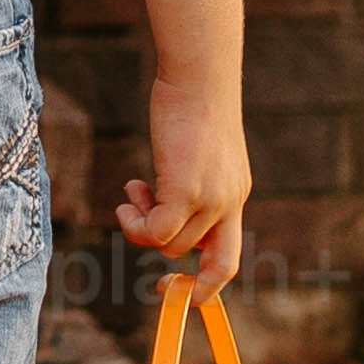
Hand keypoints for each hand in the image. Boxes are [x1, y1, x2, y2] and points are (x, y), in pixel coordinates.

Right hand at [117, 86, 249, 300]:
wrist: (199, 76)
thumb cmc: (193, 102)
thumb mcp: (197, 150)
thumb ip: (188, 180)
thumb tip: (157, 203)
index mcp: (235, 195)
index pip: (228, 259)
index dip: (206, 285)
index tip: (173, 288)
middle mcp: (229, 203)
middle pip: (195, 254)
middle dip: (161, 244)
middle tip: (136, 211)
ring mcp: (211, 199)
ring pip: (172, 244)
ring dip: (142, 226)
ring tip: (133, 192)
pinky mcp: (187, 189)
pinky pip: (158, 231)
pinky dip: (137, 223)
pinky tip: (129, 195)